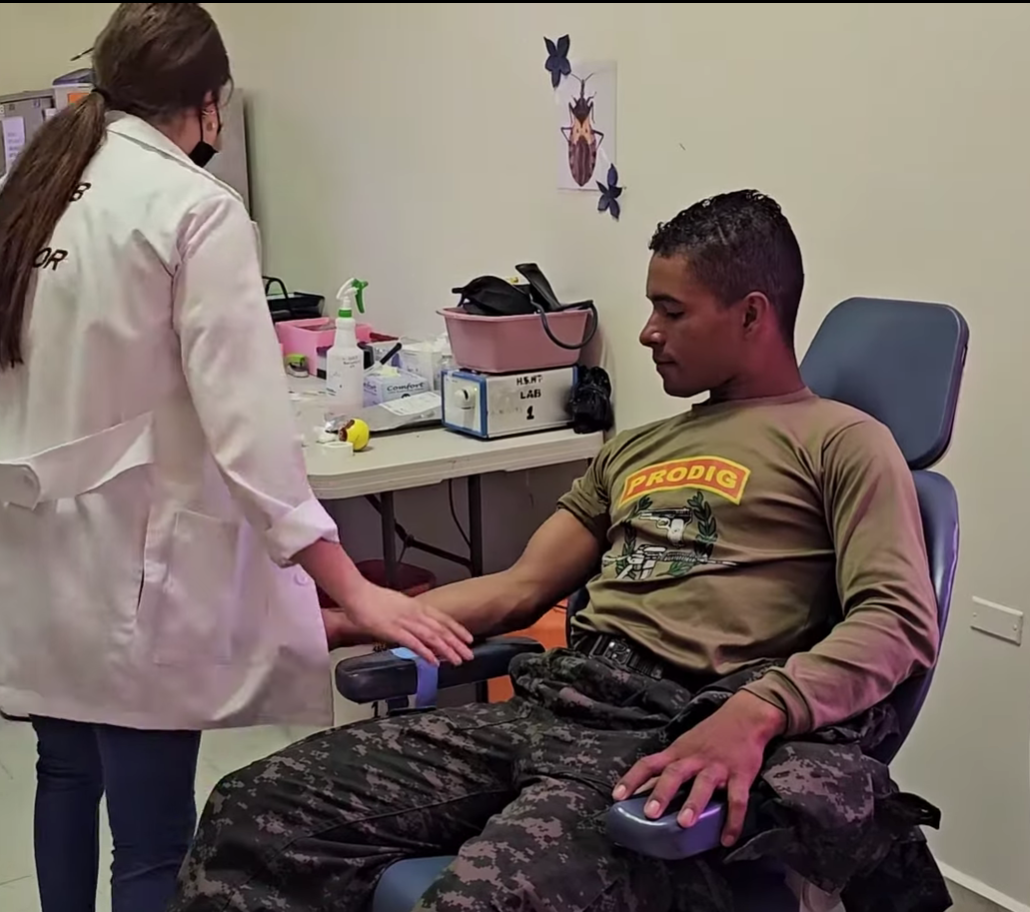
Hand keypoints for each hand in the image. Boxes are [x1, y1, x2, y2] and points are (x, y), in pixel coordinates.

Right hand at [331, 581, 474, 665]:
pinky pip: (413, 643)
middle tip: (469, 654)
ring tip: (457, 660)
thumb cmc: (372, 598)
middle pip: (441, 629)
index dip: (457, 629)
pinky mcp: (393, 630)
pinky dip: (426, 652)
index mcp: (416, 606)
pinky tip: (434, 661)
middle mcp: (414, 613)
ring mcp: (405, 622)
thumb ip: (408, 612)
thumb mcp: (397, 603)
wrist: (356, 593)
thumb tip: (416, 620)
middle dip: (457, 643)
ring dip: (447, 650)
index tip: (468, 638)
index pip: (442, 618)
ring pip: (432, 637)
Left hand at [612, 691, 784, 846]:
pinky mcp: (741, 774)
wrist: (745, 716)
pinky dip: (733, 821)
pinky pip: (738, 799)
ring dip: (693, 803)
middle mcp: (695, 758)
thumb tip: (642, 788)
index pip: (649, 763)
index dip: (632, 779)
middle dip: (661, 793)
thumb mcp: (683, 746)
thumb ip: (666, 767)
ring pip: (704, 784)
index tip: (617, 796)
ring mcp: (718, 766)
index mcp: (677, 752)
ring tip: (684, 824)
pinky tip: (726, 839)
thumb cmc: (709, 735)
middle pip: (674, 773)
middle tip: (650, 813)